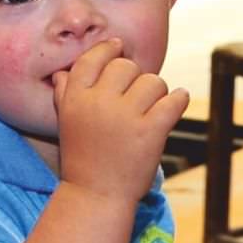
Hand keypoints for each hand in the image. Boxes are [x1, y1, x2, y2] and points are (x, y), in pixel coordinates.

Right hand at [50, 38, 188, 208]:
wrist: (96, 196)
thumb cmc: (82, 159)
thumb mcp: (66, 124)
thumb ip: (64, 95)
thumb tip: (63, 72)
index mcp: (76, 98)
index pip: (92, 59)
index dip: (107, 49)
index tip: (118, 46)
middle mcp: (98, 102)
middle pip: (126, 66)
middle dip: (135, 78)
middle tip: (137, 96)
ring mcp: (125, 116)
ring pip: (153, 82)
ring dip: (158, 92)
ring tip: (153, 108)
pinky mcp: (150, 131)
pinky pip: (174, 100)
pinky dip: (179, 99)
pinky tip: (177, 102)